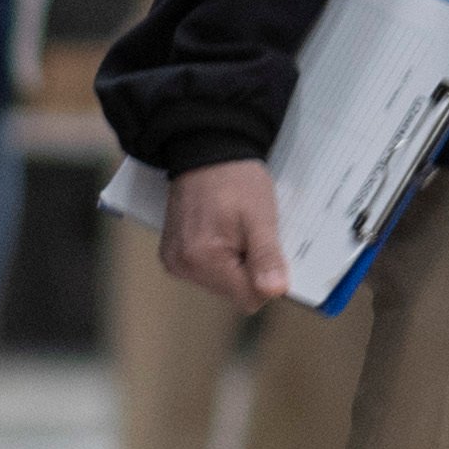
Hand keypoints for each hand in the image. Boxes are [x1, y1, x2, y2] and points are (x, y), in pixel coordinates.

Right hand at [166, 160, 290, 308]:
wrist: (205, 149)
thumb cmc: (234, 179)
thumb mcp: (260, 216)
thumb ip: (267, 256)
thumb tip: (275, 291)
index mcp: (203, 259)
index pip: (249, 299)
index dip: (265, 278)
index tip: (264, 247)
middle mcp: (182, 266)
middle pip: (233, 293)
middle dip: (248, 269)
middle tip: (248, 233)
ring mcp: (174, 262)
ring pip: (221, 284)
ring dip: (234, 263)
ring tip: (234, 229)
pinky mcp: (173, 255)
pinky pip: (206, 272)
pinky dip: (220, 257)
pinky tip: (221, 231)